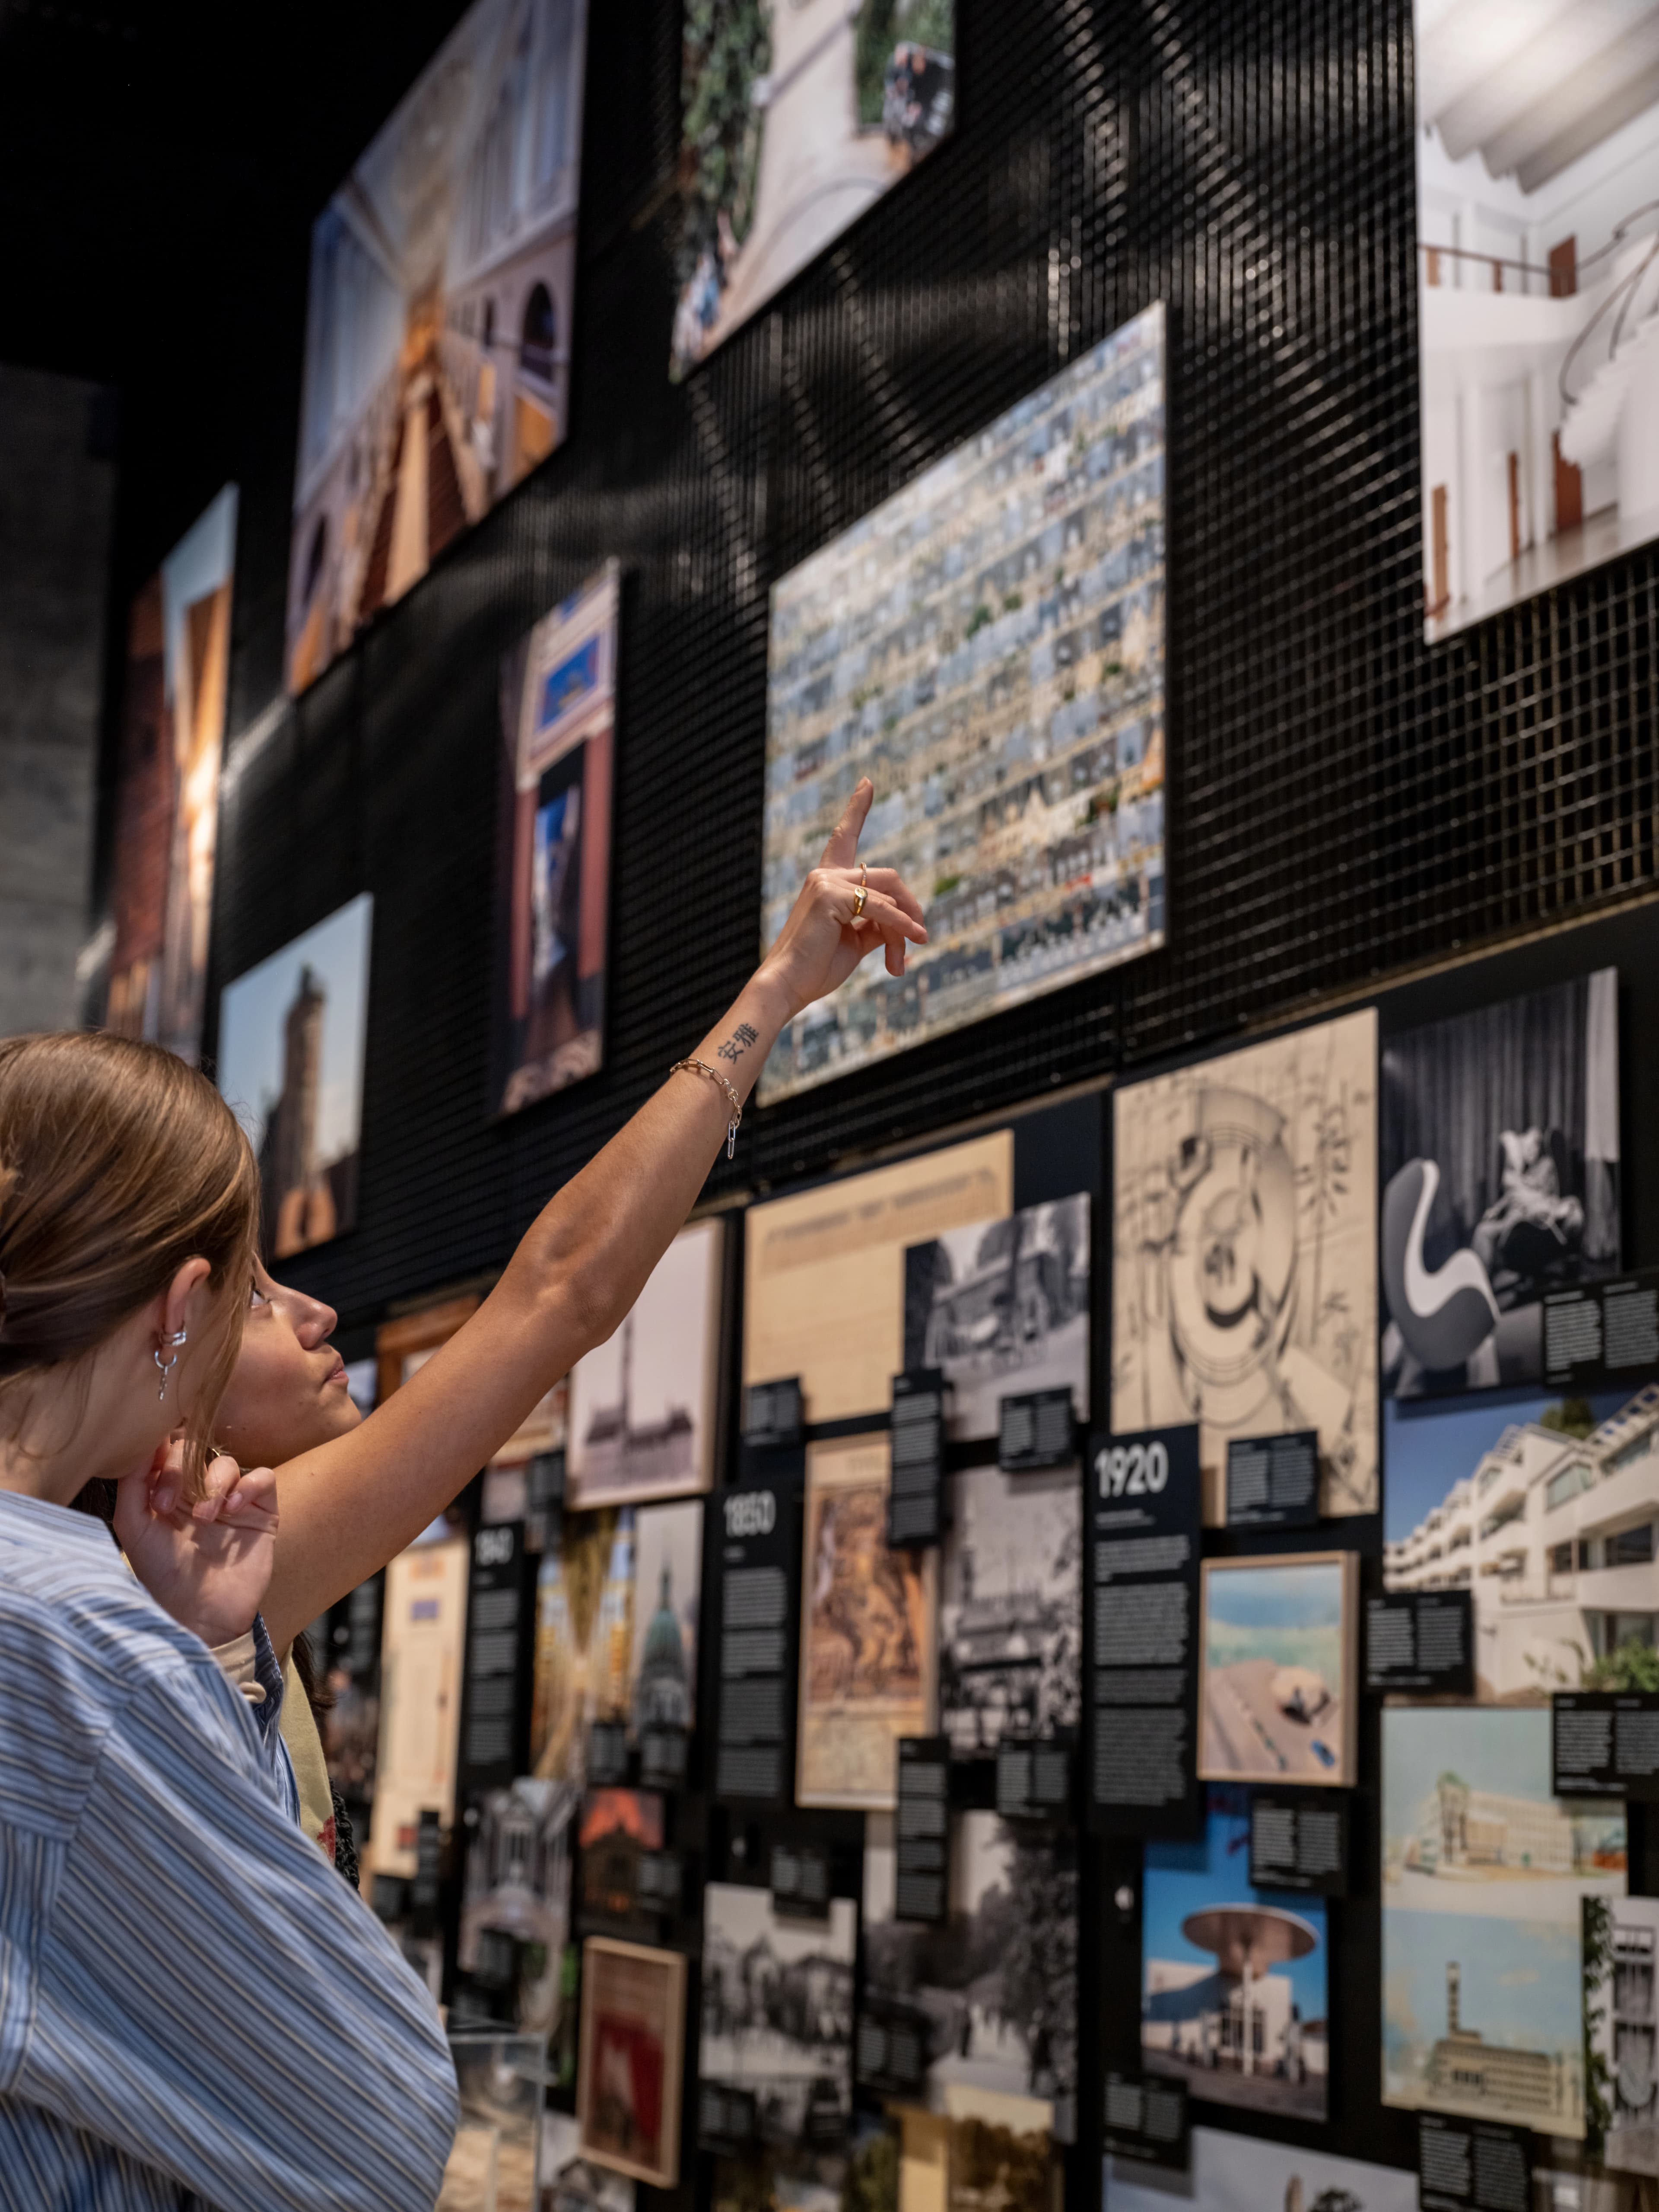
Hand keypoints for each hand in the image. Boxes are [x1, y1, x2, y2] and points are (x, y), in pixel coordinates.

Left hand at [114, 1446, 279, 1649]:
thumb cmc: (162, 1575)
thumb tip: (142, 1443)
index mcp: (167, 1494)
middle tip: (168, 1503)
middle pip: (196, 1450)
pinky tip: (232, 1509)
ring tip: (203, 1518)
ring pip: (227, 1463)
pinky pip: (262, 1478)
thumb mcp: (134, 1529)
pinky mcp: (261, 1512)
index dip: (160, 1452)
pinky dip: (247, 1486)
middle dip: (179, 1470)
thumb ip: (132, 1485)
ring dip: (213, 1484)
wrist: (200, 1614)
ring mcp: (231, 1501)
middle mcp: (198, 1493)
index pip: (167, 1452)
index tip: (151, 1467)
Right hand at [757, 779, 928, 1021]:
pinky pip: (881, 908)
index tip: (868, 782)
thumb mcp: (854, 942)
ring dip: (904, 927)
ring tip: (900, 962)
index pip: (844, 838)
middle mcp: (824, 874)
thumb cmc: (816, 968)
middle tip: (919, 940)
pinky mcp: (829, 896)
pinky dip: (902, 925)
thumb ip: (876, 924)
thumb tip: (904, 922)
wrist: (787, 987)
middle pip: (888, 878)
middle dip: (909, 909)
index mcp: (826, 882)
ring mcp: (825, 882)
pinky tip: (916, 939)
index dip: (856, 808)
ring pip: (888, 894)